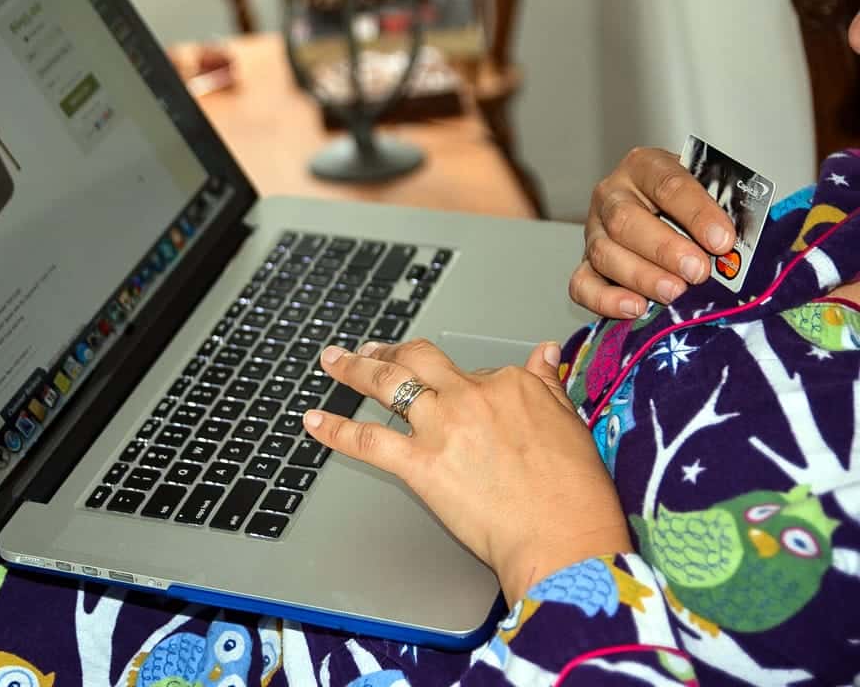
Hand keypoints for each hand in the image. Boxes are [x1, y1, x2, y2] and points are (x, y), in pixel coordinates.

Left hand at [304, 339, 631, 605]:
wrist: (563, 540)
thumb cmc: (575, 496)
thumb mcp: (571, 424)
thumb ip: (548, 384)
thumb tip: (545, 352)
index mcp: (510, 384)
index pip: (471, 371)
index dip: (459, 384)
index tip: (454, 393)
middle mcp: (471, 396)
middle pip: (418, 359)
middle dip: (389, 349)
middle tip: (370, 349)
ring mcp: (442, 427)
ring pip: (387, 384)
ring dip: (353, 369)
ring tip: (333, 361)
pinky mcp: (420, 464)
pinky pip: (367, 439)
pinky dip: (335, 428)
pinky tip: (314, 421)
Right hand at [571, 147, 736, 317]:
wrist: (667, 216)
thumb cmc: (691, 205)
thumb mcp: (709, 191)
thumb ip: (721, 212)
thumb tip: (734, 249)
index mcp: (644, 166)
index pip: (668, 183)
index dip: (696, 212)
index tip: (723, 240)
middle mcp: (611, 195)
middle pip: (625, 220)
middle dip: (664, 249)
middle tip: (697, 271)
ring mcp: (593, 230)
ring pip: (604, 253)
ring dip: (641, 276)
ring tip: (674, 293)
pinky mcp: (583, 264)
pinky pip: (582, 284)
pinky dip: (606, 300)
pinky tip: (636, 308)